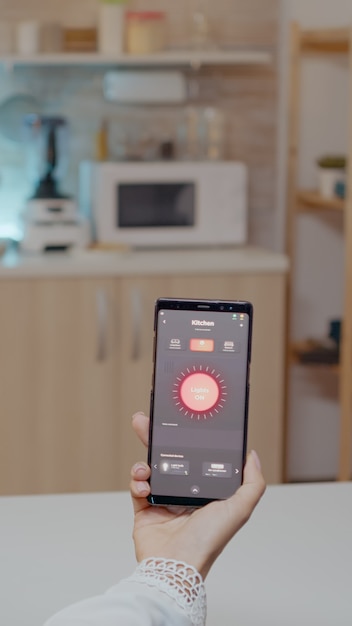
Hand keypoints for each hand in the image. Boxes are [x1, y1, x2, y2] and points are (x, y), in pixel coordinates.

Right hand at [130, 412, 265, 579]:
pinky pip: (137, 486)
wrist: (176, 565)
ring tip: (146, 466)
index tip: (181, 423)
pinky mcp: (145, 510)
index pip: (196, 457)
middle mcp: (185, 493)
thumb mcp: (240, 509)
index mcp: (206, 490)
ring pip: (151, 468)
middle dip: (156, 438)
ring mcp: (164, 500)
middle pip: (169, 457)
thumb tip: (252, 456)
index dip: (187, 440)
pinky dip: (137, 481)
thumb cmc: (209, 542)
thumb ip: (252, 483)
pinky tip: (144, 483)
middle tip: (145, 422)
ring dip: (145, 461)